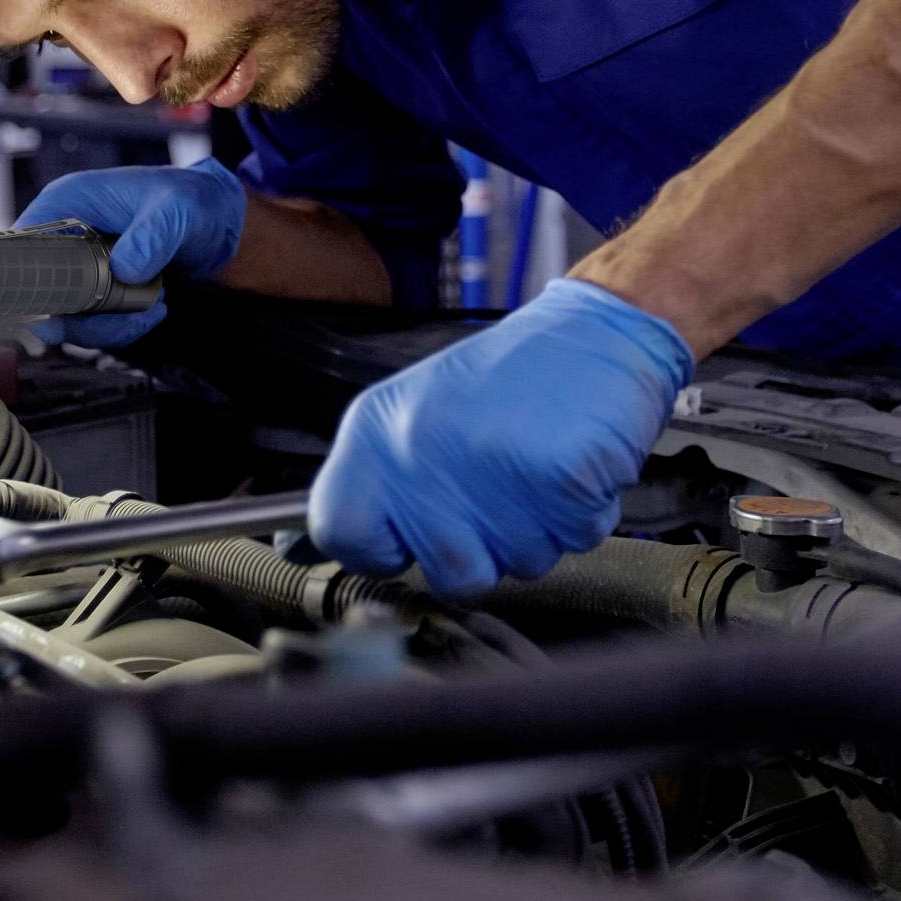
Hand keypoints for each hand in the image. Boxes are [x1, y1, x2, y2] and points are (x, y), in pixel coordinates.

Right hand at [14, 159, 246, 346]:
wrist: (221, 223)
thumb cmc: (194, 199)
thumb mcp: (176, 210)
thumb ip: (150, 237)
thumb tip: (123, 270)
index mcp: (69, 202)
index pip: (22, 243)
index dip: (27, 278)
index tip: (55, 308)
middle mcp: (68, 235)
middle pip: (42, 290)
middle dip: (79, 316)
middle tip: (119, 318)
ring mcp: (83, 264)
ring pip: (69, 314)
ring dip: (108, 325)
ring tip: (152, 307)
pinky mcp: (101, 287)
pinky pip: (95, 321)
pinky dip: (123, 326)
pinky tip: (155, 311)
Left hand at [308, 278, 694, 596]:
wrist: (599, 329)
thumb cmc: (513, 376)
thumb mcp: (415, 413)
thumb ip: (369, 483)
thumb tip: (301, 547)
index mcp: (378, 430)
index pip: (338, 531)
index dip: (377, 549)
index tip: (404, 539)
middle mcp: (424, 450)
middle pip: (447, 572)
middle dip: (485, 547)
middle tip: (501, 488)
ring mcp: (492, 468)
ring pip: (518, 565)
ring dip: (539, 529)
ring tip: (538, 464)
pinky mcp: (559, 478)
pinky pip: (574, 541)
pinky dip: (584, 513)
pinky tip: (572, 463)